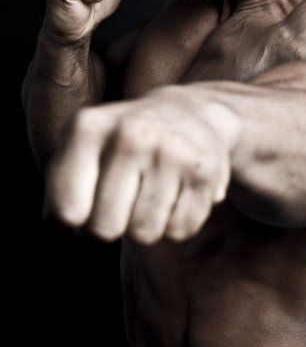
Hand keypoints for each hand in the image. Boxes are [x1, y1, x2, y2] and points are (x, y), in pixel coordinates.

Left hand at [44, 85, 237, 243]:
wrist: (189, 112)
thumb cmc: (121, 142)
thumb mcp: (82, 147)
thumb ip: (59, 189)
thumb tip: (62, 230)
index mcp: (88, 127)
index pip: (66, 211)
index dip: (72, 221)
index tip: (84, 205)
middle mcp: (130, 134)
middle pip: (105, 228)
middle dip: (110, 226)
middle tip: (121, 203)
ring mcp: (171, 150)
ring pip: (144, 233)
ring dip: (144, 227)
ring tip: (149, 195)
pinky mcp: (205, 170)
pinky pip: (180, 230)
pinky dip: (175, 224)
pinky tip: (176, 195)